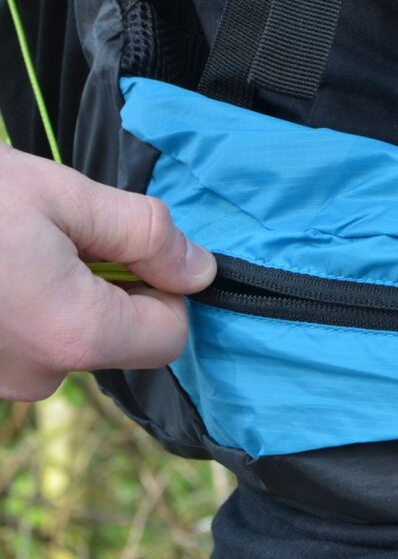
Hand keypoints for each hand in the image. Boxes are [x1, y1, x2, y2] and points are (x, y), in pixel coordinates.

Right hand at [0, 143, 215, 401]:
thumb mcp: (62, 196)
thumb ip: (145, 234)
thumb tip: (203, 271)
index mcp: (73, 334)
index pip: (170, 336)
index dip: (170, 288)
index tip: (141, 246)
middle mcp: (36, 377)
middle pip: (119, 337)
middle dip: (113, 284)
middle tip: (64, 232)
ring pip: (70, 338)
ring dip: (67, 291)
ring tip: (17, 244)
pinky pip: (27, 342)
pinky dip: (27, 306)